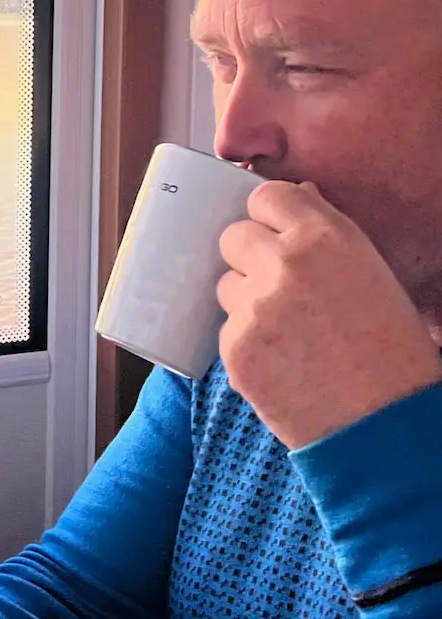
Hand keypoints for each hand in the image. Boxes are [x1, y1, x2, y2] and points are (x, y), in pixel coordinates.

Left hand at [216, 180, 441, 448]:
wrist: (385, 423)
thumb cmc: (392, 349)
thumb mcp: (372, 274)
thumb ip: (327, 234)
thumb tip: (300, 196)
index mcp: (326, 237)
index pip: (266, 196)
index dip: (268, 217)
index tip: (274, 233)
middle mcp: (284, 264)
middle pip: (233, 236)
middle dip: (250, 257)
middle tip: (278, 287)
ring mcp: (253, 307)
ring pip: (226, 285)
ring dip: (246, 301)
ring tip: (289, 332)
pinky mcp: (234, 347)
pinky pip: (226, 330)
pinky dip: (247, 343)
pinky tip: (282, 362)